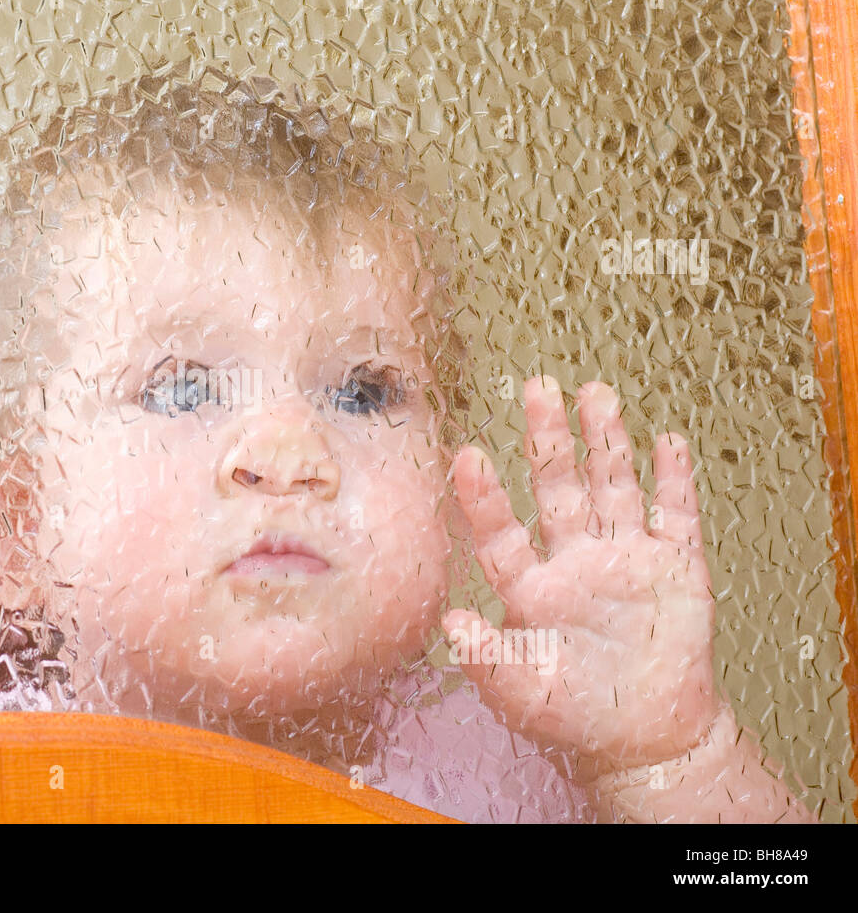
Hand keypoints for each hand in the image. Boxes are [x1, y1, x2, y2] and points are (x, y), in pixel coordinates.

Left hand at [443, 376, 721, 775]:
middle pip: (557, 487)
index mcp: (529, 587)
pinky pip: (675, 515)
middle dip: (547, 439)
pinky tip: (667, 441)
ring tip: (594, 392)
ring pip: (612, 486)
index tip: (467, 454)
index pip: (500, 531)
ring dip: (605, 442)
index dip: (483, 496)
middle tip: (536, 388)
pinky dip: (673, 480)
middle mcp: (572, 560)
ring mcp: (624, 558)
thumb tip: (449, 624)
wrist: (647, 737)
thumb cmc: (573, 714)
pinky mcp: (675, 567)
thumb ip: (485, 659)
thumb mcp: (520, 693)